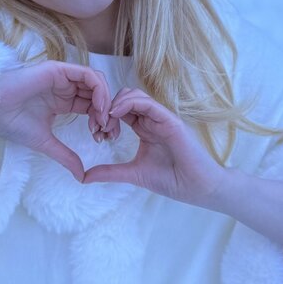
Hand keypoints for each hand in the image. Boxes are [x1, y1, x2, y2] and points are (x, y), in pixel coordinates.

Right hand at [0, 61, 118, 180]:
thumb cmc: (12, 123)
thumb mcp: (46, 143)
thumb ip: (66, 156)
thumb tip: (81, 176)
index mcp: (63, 101)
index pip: (92, 107)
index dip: (102, 122)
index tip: (104, 139)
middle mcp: (65, 87)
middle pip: (98, 94)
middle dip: (108, 113)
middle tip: (108, 132)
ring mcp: (63, 77)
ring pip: (97, 82)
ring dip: (105, 101)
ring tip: (103, 121)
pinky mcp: (59, 70)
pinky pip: (88, 74)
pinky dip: (99, 90)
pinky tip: (98, 108)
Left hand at [82, 87, 224, 206]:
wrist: (198, 188)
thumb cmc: (173, 180)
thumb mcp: (133, 174)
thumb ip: (110, 172)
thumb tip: (84, 177)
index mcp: (145, 129)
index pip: (121, 111)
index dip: (104, 116)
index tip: (95, 132)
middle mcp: (152, 120)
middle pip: (124, 98)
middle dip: (106, 107)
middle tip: (97, 126)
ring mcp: (162, 118)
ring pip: (134, 95)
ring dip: (115, 103)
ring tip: (104, 120)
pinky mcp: (170, 120)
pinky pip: (148, 103)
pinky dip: (129, 104)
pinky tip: (115, 115)